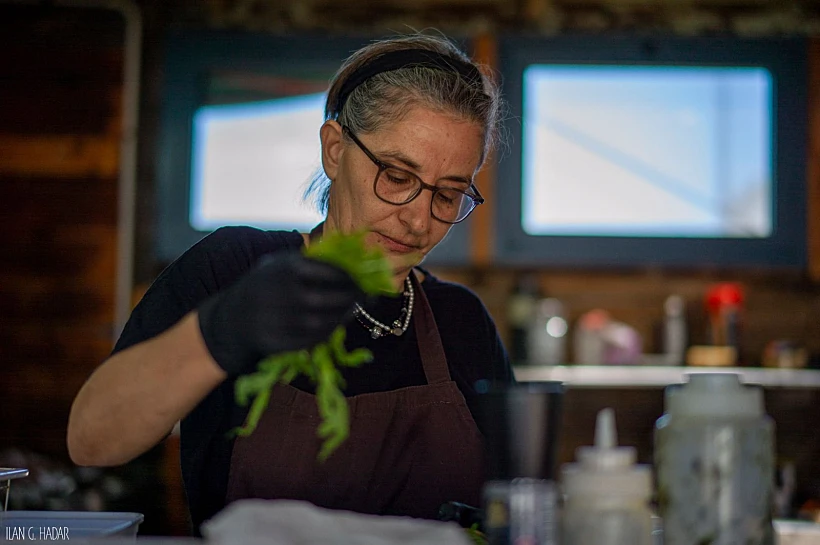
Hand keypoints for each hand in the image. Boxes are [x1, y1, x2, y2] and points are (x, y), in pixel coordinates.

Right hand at [197, 252, 363, 376]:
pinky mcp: (276, 342)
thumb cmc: (265, 285)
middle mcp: (283, 294)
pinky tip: (335, 324)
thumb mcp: (280, 263)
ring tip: (352, 309)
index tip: (365, 278)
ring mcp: (279, 320)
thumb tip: (353, 260)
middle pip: (331, 299)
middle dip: (353, 298)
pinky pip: (312, 340)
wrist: (231, 317)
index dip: (353, 276)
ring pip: (324, 321)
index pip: (331, 271)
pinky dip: (328, 332)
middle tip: (366, 297)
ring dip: (343, 316)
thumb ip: (310, 261)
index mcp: (287, 268)